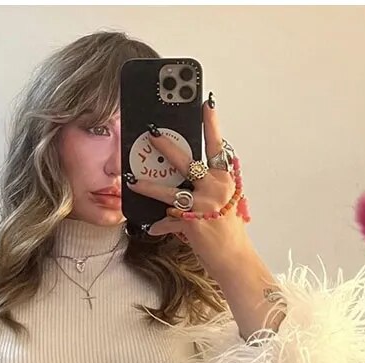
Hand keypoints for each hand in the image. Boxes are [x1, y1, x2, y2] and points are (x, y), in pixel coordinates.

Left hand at [125, 97, 253, 280]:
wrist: (233, 257)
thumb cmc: (226, 229)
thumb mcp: (224, 201)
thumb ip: (208, 185)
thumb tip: (188, 175)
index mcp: (224, 179)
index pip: (217, 147)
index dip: (212, 125)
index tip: (206, 104)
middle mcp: (215, 189)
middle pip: (187, 162)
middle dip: (167, 147)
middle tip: (152, 133)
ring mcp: (204, 206)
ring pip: (170, 193)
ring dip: (148, 187)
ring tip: (132, 181)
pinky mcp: (193, 224)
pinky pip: (168, 222)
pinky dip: (160, 226)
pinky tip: (152, 227)